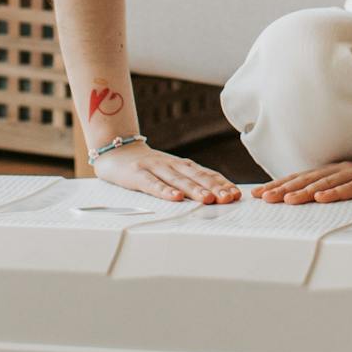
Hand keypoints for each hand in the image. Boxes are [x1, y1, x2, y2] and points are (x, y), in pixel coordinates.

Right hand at [90, 142, 238, 203]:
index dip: (222, 183)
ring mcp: (154, 167)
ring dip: (194, 190)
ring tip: (208, 200)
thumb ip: (188, 181)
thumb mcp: (170, 171)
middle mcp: (171, 164)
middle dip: (214, 187)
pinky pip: (152, 184)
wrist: (116, 151)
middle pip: (196, 176)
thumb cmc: (147, 167)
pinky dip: (164, 191)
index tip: (236, 194)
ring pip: (177, 179)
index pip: (206, 173)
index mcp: (181, 165)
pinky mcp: (136, 174)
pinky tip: (175, 198)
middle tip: (229, 198)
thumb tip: (216, 196)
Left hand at [257, 159, 351, 203]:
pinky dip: (336, 193)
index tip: (259, 193)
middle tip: (263, 197)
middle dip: (283, 188)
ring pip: (325, 183)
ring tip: (285, 200)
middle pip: (308, 179)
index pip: (302, 178)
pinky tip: (321, 198)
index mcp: (335, 171)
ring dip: (304, 191)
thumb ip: (332, 192)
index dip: (280, 184)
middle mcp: (342, 169)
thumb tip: (307, 202)